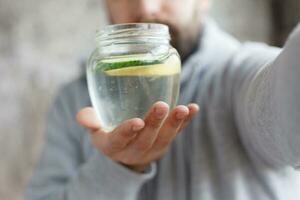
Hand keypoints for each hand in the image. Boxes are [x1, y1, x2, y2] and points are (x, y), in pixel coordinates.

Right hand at [76, 101, 198, 172]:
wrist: (126, 152)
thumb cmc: (109, 135)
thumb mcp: (96, 131)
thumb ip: (90, 121)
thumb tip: (82, 115)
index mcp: (114, 146)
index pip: (120, 140)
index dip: (128, 132)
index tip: (137, 122)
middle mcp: (134, 150)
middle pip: (146, 139)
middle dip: (154, 123)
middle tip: (161, 106)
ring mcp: (152, 148)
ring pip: (164, 137)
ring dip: (175, 123)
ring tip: (183, 109)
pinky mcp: (164, 142)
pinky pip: (177, 132)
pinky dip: (186, 121)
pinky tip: (194, 108)